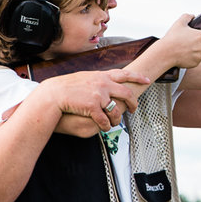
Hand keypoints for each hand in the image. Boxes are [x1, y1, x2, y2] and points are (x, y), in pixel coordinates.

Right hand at [38, 68, 152, 132]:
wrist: (54, 93)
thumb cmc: (66, 87)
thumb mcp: (84, 77)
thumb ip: (97, 79)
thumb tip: (105, 80)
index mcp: (101, 76)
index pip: (124, 74)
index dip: (137, 77)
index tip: (146, 80)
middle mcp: (103, 84)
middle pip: (126, 93)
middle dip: (133, 103)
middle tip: (133, 109)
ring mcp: (99, 95)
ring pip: (116, 110)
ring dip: (117, 119)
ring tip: (114, 123)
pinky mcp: (93, 107)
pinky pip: (105, 120)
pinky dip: (106, 126)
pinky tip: (105, 128)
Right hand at [154, 14, 200, 69]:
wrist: (165, 53)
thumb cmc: (172, 38)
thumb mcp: (179, 23)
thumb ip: (187, 16)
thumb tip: (191, 15)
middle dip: (197, 44)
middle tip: (185, 42)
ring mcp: (200, 56)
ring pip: (200, 53)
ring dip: (193, 51)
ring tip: (182, 49)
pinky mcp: (196, 63)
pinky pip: (196, 60)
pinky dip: (190, 58)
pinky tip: (183, 55)